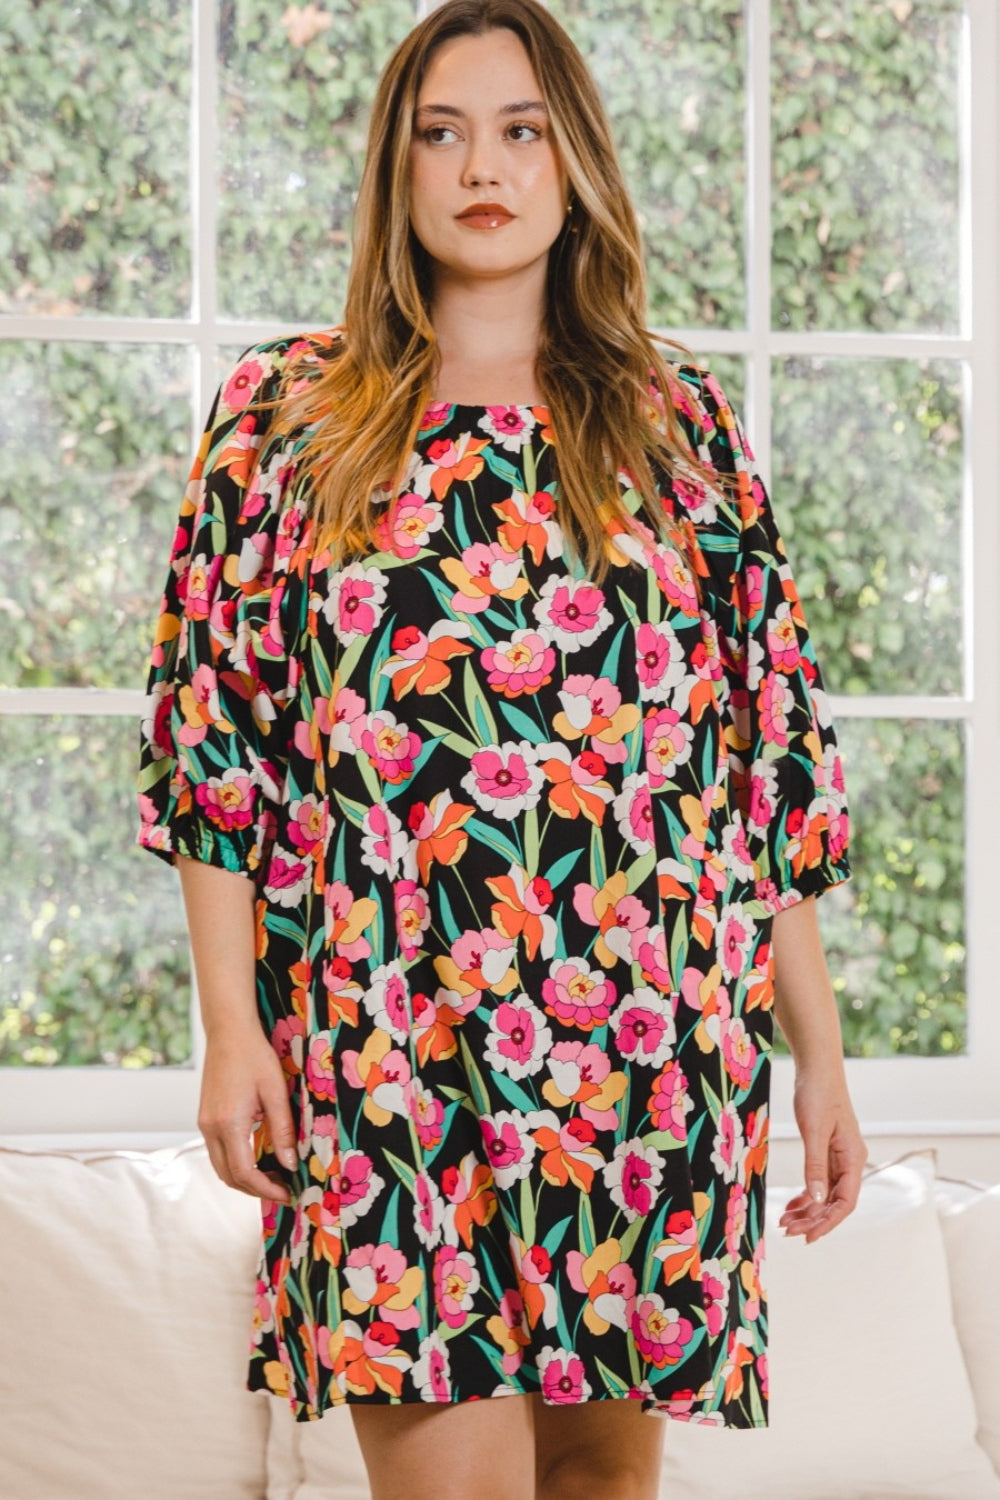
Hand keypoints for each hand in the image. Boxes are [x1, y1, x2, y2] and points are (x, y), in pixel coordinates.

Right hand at [197, 1024, 298, 1205]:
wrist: (228, 1032)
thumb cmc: (255, 1056)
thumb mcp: (276, 1092)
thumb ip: (283, 1130)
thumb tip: (291, 1164)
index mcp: (228, 1124)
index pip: (245, 1173)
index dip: (266, 1189)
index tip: (287, 1193)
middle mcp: (210, 1128)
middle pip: (229, 1176)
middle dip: (255, 1189)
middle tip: (283, 1188)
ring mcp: (204, 1124)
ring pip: (221, 1167)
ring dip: (244, 1179)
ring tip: (273, 1177)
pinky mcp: (204, 1118)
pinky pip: (217, 1152)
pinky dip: (236, 1164)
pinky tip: (257, 1158)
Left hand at [778, 1066, 867, 1243]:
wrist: (817, 1067)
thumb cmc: (817, 1093)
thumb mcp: (813, 1131)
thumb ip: (814, 1166)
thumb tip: (815, 1200)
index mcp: (853, 1158)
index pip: (845, 1202)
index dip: (828, 1222)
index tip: (808, 1237)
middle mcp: (850, 1161)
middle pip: (835, 1202)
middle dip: (813, 1219)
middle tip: (787, 1231)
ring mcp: (839, 1157)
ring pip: (825, 1193)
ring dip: (807, 1210)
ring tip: (785, 1222)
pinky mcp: (827, 1150)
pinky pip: (819, 1180)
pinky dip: (806, 1194)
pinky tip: (792, 1205)